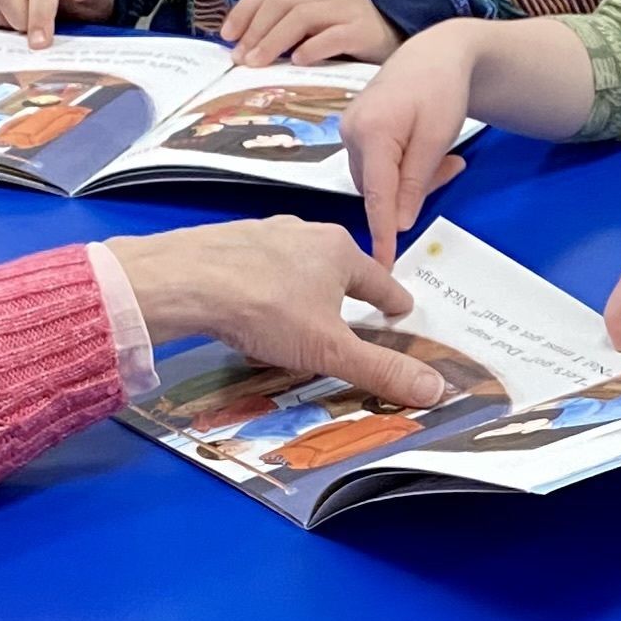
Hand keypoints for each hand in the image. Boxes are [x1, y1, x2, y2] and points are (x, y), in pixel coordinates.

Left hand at [100, 216, 451, 407]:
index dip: (392, 301)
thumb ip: (381, 369)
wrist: (185, 280)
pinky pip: (256, 268)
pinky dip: (262, 289)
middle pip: (336, 267)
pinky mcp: (227, 242)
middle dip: (343, 292)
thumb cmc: (267, 310)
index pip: (379, 280)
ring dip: (300, 290)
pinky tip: (250, 313)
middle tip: (347, 317)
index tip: (402, 311)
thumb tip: (436, 388)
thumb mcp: (330, 349)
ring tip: (295, 319)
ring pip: (294, 265)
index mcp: (339, 251)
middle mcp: (304, 233)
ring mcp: (263, 234)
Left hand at [217, 0, 403, 68]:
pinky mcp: (365, 29)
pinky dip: (312, 48)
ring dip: (274, 41)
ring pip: (302, 16)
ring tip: (259, 63)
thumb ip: (287, 29)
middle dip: (256, 30)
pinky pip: (333, 36)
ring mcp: (350, 7)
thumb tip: (245, 47)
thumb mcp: (316, 27)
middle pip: (283, 2)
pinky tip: (299, 62)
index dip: (245, 9)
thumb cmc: (351, 42)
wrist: (399, 46)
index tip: (227, 35)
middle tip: (241, 58)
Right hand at [338, 25, 481, 260]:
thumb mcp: (437, 139)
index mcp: (370, 133)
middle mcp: (351, 133)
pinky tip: (427, 153)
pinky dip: (403, 167)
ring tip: (445, 158)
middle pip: (377, 188)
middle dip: (413, 191)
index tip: (383, 265)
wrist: (436, 53)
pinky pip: (378, 164)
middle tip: (451, 168)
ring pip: (379, 179)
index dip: (381, 233)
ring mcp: (350, 131)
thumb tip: (400, 223)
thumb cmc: (441, 88)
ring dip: (412, 179)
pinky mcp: (357, 131)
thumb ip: (416, 182)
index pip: (375, 195)